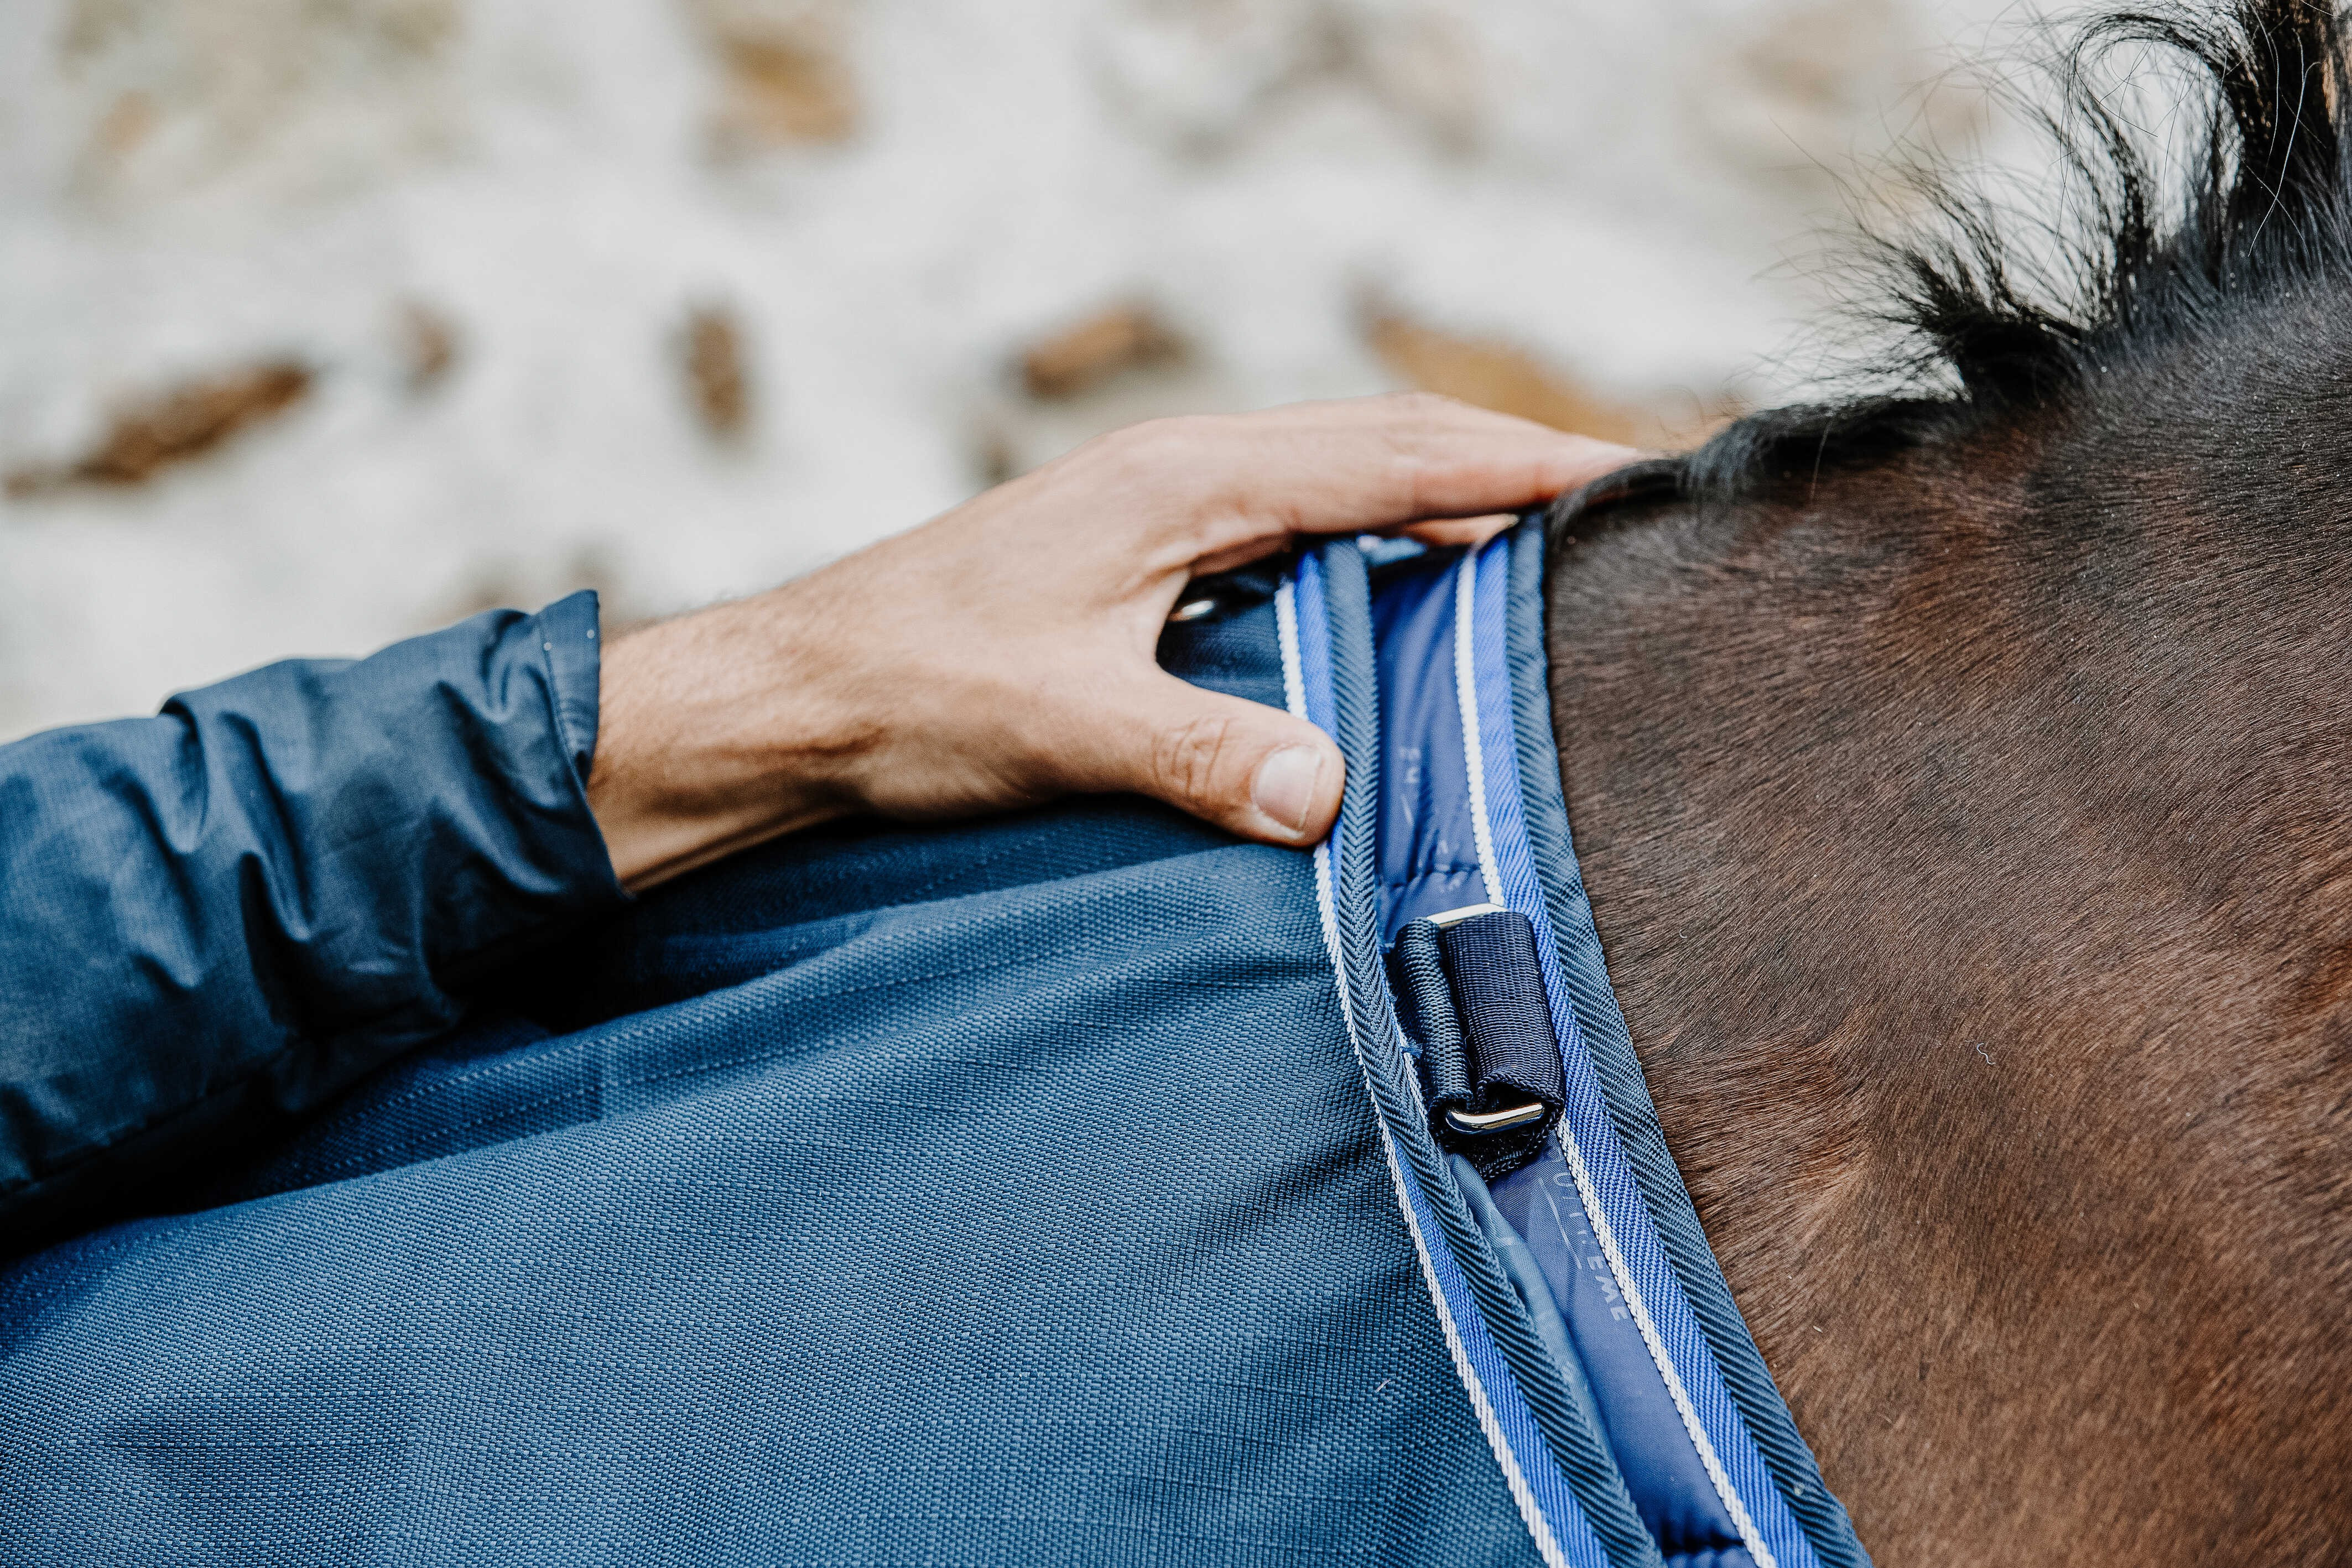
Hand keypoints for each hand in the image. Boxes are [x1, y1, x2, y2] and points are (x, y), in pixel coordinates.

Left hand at [588, 394, 1634, 890]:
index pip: (1386, 454)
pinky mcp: (1134, 553)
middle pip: (1378, 442)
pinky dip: (1366, 536)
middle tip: (1617, 492)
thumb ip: (1199, 752)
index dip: (1512, 461)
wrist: (790, 694)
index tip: (1622, 473)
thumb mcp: (1062, 726)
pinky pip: (1287, 523)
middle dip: (1500, 456)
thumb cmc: (909, 691)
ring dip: (1436, 490)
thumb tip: (1330, 793)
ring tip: (1539, 530)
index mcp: (1181, 482)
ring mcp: (1154, 506)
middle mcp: (1178, 472)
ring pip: (1333, 476)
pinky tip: (1399, 585)